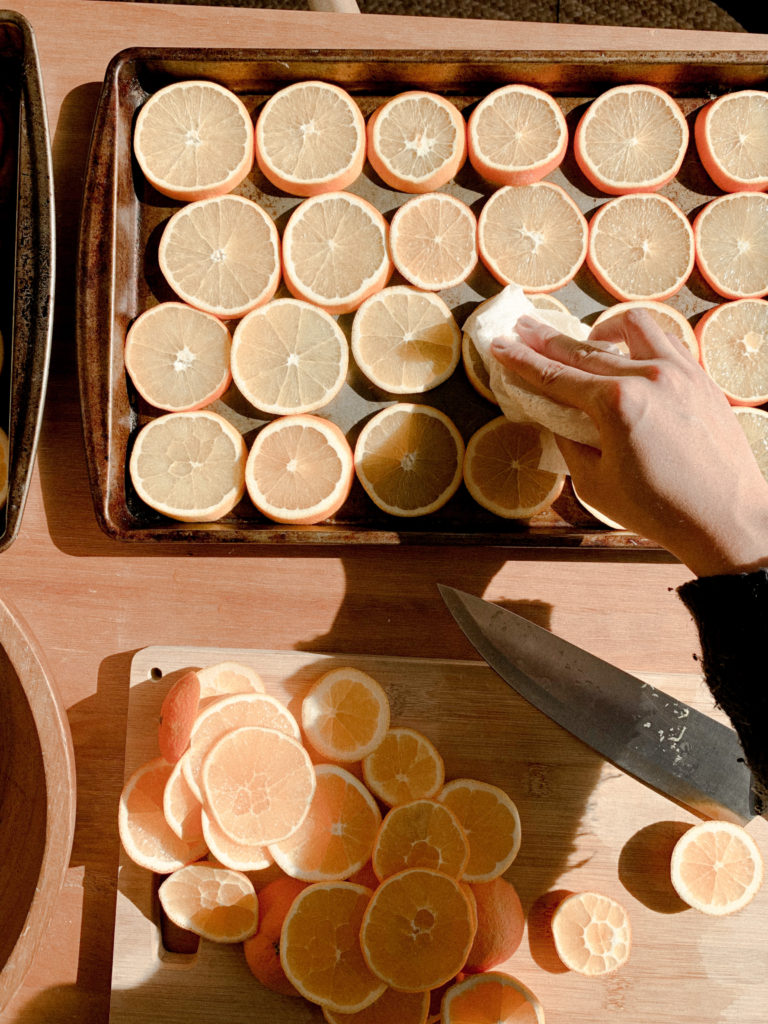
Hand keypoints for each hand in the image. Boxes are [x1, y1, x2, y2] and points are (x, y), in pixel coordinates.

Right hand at [490, 308, 767, 576]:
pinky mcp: (701, 378)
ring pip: (632, 327)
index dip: (522, 361)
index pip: (555, 376)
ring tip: (588, 338)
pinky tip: (631, 355)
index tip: (500, 345)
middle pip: (583, 349)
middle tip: (522, 327)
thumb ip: (570, 442)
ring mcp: (679, 372)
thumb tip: (558, 417)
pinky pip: (666, 341)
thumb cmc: (658, 509)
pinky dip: (641, 342)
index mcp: (616, 404)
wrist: (725, 517)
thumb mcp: (594, 483)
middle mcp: (647, 376)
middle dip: (547, 338)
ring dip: (602, 329)